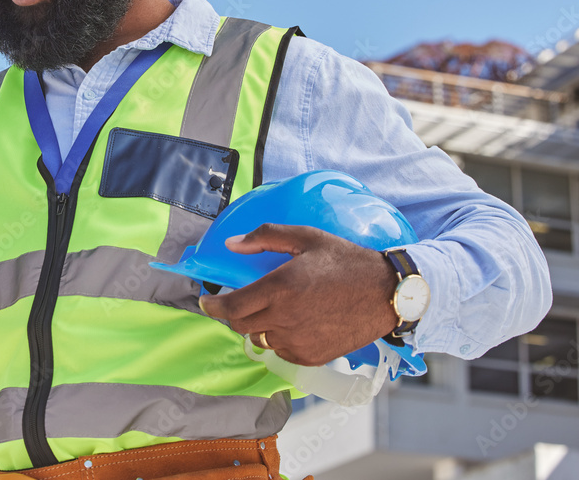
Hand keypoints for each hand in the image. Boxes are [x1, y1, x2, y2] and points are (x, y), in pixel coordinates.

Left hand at [197, 223, 398, 365]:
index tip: (206, 302)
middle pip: (240, 325)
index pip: (231, 307)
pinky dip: (279, 339)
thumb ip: (264, 237)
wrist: (386, 293)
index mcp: (280, 288)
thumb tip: (231, 244)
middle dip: (234, 314)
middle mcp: (285, 318)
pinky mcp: (311, 356)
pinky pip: (280, 352)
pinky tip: (294, 322)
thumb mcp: (305, 238)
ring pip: (260, 339)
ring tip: (274, 309)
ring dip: (258, 326)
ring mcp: (298, 341)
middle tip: (242, 300)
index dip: (212, 306)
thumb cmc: (346, 261)